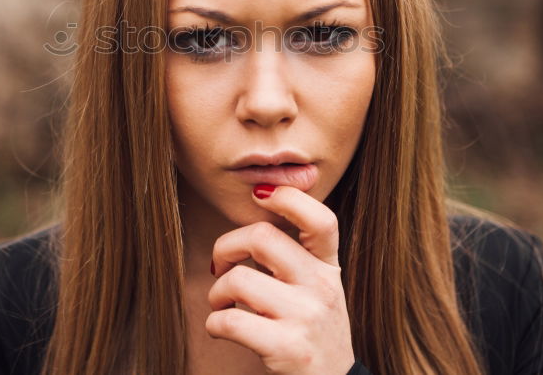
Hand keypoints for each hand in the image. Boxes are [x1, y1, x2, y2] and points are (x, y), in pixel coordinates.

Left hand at [206, 185, 355, 374]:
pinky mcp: (288, 348)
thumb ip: (297, 254)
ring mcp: (307, 317)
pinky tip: (220, 327)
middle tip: (220, 265)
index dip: (289, 197)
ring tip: (222, 303)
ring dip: (217, 292)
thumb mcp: (318, 289)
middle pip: (263, 237)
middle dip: (226, 246)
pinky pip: (231, 321)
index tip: (259, 194)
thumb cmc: (312, 333)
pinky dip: (214, 323)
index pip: (322, 219)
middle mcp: (322, 287)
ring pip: (240, 279)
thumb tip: (258, 202)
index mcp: (328, 267)